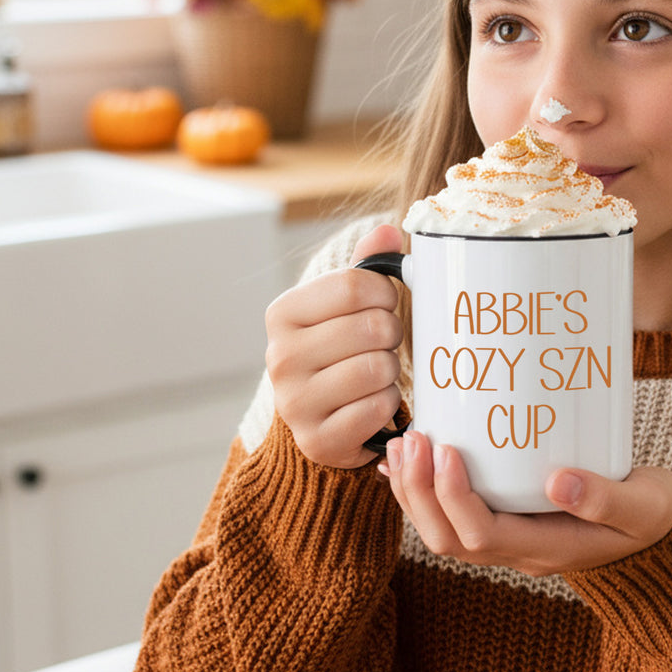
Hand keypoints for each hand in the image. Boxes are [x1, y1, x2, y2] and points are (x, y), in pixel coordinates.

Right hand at [264, 223, 403, 467]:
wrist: (324, 415)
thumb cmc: (342, 348)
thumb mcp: (346, 304)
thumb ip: (366, 266)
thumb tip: (388, 232)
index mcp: (283, 314)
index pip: (354, 285)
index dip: (385, 292)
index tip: (385, 303)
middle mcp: (279, 357)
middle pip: (371, 326)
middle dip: (391, 333)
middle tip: (382, 343)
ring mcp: (294, 403)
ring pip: (378, 368)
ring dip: (391, 370)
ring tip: (376, 372)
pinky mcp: (317, 440)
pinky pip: (378, 408)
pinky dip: (387, 404)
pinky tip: (373, 402)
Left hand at [378, 430, 671, 575]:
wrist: (662, 537)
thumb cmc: (653, 518)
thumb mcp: (642, 506)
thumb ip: (604, 497)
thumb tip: (557, 480)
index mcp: (547, 549)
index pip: (481, 534)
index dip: (454, 496)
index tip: (447, 451)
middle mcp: (519, 550)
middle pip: (448, 539)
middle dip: (420, 493)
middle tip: (412, 442)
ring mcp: (511, 539)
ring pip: (443, 531)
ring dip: (415, 492)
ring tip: (401, 447)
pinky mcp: (509, 519)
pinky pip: (453, 515)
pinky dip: (425, 489)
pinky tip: (411, 460)